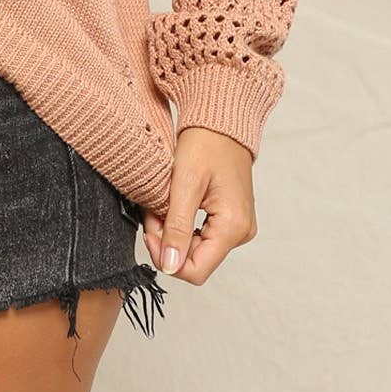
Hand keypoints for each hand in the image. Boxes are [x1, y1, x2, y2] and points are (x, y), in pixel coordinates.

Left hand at [141, 126, 256, 283]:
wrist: (220, 121)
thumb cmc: (206, 143)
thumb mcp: (185, 183)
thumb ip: (177, 227)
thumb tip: (170, 266)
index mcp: (233, 227)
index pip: (197, 270)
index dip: (167, 258)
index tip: (149, 231)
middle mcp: (241, 232)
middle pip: (196, 260)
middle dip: (167, 241)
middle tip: (151, 212)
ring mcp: (237, 226)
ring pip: (196, 248)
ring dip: (172, 232)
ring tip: (159, 206)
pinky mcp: (230, 218)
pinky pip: (202, 235)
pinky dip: (181, 224)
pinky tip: (171, 206)